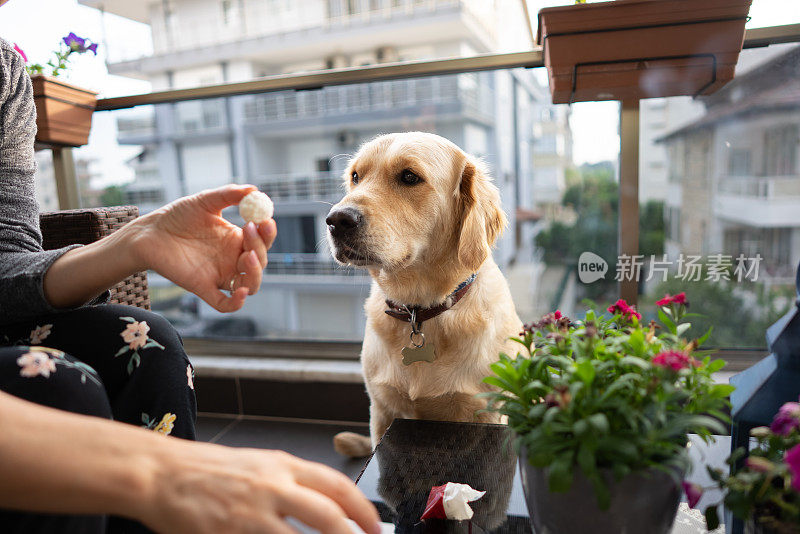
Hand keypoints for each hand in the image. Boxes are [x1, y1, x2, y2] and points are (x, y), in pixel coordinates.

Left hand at [130, 184, 276, 311]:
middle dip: (260, 248)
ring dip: (255, 273)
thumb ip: (229, 194)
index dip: (268, 233)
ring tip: (247, 255)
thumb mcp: (205, 201)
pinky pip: (224, 303)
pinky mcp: (203, 287)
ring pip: (250, 285)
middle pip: (260, 262)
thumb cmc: (177, 216)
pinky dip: (236, 303)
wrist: (150, 232)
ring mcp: (219, 275)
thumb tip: (254, 190)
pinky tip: (240, 293)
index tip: (264, 220)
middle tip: (249, 229)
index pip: (262, 241)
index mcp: (236, 239)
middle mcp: (232, 259)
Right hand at [140, 445, 380, 533]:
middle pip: (328, 516)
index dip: (363, 509)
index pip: (337, 485)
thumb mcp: (259, 465)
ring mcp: (251, 514)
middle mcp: (272, 486)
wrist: (161, 473)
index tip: (375, 527)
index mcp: (282, 465)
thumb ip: (291, 484)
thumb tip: (327, 508)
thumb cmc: (209, 470)